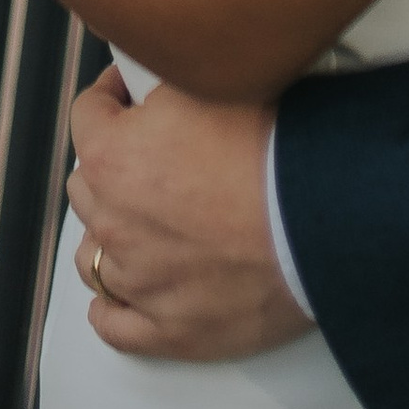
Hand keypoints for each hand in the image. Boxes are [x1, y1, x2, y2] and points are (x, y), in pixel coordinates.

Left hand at [63, 68, 314, 360]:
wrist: (323, 217)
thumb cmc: (273, 148)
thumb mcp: (208, 80)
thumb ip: (161, 81)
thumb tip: (148, 77)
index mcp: (112, 158)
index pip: (87, 114)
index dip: (112, 95)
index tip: (131, 92)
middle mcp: (114, 223)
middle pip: (86, 187)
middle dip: (111, 165)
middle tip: (150, 153)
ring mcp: (140, 282)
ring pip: (92, 257)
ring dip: (111, 235)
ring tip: (144, 222)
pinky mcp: (171, 331)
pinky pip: (113, 324)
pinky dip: (114, 306)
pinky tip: (128, 290)